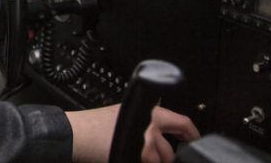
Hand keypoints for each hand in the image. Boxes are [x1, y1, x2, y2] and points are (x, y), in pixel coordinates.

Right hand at [65, 104, 198, 162]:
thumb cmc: (93, 125)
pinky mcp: (138, 155)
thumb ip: (143, 119)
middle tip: (155, 158)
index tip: (193, 140)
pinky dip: (141, 162)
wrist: (77, 133)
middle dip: (165, 158)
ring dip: (151, 162)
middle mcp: (151, 126)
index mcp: (148, 112)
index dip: (191, 134)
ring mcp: (146, 143)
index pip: (181, 122)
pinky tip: (128, 157)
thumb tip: (159, 130)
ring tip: (135, 156)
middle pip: (170, 150)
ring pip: (160, 160)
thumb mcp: (123, 113)